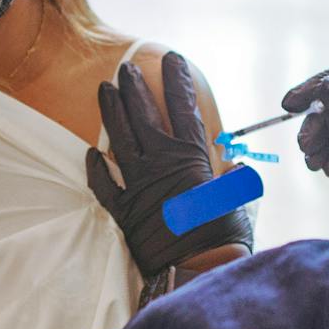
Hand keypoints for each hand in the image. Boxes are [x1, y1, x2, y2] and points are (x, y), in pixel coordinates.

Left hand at [87, 52, 253, 277]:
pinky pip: (103, 184)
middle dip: (134, 87)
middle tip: (126, 67)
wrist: (197, 268)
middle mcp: (161, 164)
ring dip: (111, 111)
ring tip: (105, 88)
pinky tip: (91, 152)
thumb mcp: (237, 202)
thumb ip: (233, 181)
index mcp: (191, 157)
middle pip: (143, 115)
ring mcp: (138, 185)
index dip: (176, 80)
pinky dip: (96, 167)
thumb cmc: (225, 237)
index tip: (171, 59)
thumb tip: (234, 169)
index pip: (183, 108)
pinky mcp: (123, 210)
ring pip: (119, 138)